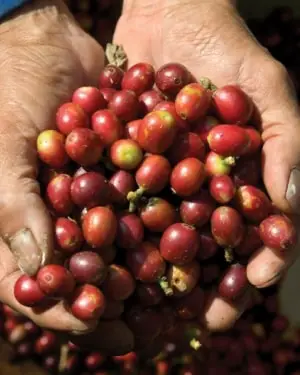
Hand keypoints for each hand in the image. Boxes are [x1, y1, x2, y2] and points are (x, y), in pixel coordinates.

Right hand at [0, 0, 132, 353]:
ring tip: (167, 303)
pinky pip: (136, 211)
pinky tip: (180, 247)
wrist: (45, 42)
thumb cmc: (8, 88)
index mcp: (16, 222)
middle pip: (78, 278)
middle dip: (107, 305)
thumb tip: (38, 271)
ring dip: (137, 278)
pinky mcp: (115, 177)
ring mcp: (86, 200)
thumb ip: (12, 206)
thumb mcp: (1, 144)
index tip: (95, 322)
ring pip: (112, 253)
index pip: (32, 285)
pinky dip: (155, 231)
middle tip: (141, 330)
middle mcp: (53, 219)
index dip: (61, 309)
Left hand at [114, 0, 299, 330]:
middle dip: (210, 280)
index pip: (256, 230)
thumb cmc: (227, 47)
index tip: (251, 287)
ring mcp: (167, 175)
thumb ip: (286, 143)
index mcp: (243, 174)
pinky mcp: (132, 162)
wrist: (170, 15)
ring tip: (159, 304)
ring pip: (169, 232)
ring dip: (167, 268)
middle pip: (211, 242)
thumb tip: (289, 207)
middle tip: (203, 317)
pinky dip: (126, 227)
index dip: (258, 261)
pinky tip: (120, 256)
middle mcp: (205, 183)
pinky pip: (129, 199)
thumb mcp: (268, 88)